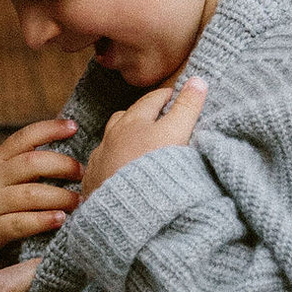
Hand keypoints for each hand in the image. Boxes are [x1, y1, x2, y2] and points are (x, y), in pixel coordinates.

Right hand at [0, 116, 83, 291]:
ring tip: (78, 201)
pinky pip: (22, 223)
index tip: (74, 127)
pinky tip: (60, 220)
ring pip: (31, 194)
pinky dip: (44, 220)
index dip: (50, 129)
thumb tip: (64, 149)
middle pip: (32, 163)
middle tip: (82, 173)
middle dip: (62, 166)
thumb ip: (20, 163)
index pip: (24, 137)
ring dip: (61, 197)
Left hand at [85, 76, 207, 194]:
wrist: (124, 212)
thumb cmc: (152, 169)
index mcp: (132, 122)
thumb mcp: (176, 133)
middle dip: (142, 114)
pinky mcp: (94, 183)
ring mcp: (100, 161)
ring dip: (123, 137)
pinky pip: (102, 165)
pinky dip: (112, 161)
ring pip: (110, 141)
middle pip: (126, 117)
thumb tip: (198, 80)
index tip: (177, 96)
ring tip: (136, 143)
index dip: (167, 96)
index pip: (152, 99)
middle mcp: (111, 138)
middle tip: (158, 117)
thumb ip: (187, 107)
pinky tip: (118, 169)